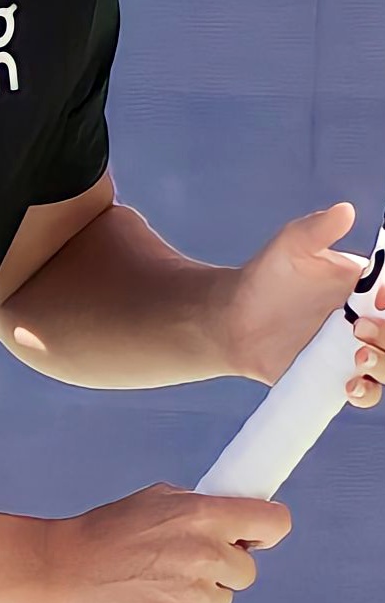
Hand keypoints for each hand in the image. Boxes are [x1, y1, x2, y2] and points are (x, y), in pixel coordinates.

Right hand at [40, 483, 291, 602]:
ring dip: (199, 590)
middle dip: (223, 564)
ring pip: (222, 597)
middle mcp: (206, 554)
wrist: (64, 571)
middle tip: (183, 558)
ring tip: (155, 579)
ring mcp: (196, 595)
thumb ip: (198, 508)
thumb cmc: (106, 531)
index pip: (273, 522)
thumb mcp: (153, 499)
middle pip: (247, 569)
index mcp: (201, 516)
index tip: (257, 535)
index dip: (268, 529)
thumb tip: (233, 519)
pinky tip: (150, 600)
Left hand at [226, 202, 384, 408]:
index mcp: (370, 289)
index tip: (380, 298)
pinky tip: (349, 383)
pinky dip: (367, 392)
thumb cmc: (267, 275)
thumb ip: (317, 229)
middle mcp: (371, 321)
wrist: (233, 318)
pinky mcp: (338, 377)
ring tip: (357, 355)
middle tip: (359, 327)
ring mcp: (357, 352)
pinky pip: (368, 393)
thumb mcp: (291, 245)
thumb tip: (345, 210)